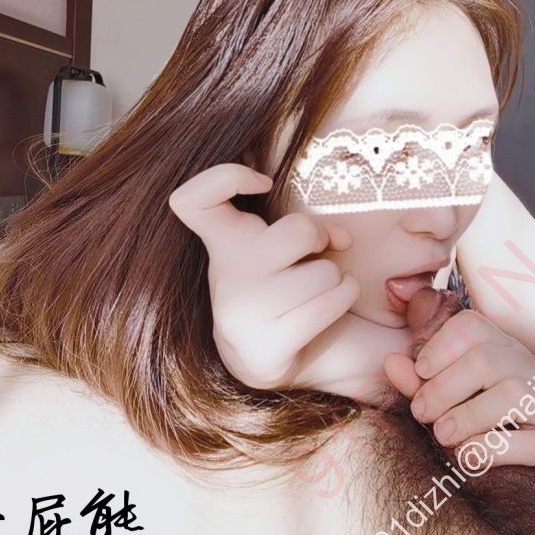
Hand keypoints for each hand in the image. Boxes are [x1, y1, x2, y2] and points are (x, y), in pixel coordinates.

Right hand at [168, 163, 361, 390]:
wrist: (267, 357)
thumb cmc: (280, 283)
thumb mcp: (282, 244)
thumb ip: (307, 228)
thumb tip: (342, 237)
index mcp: (223, 241)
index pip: (191, 200)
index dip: (226, 177)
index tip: (263, 184)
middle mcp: (225, 277)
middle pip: (298, 231)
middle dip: (320, 237)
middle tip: (315, 251)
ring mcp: (243, 316)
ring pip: (325, 273)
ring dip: (338, 278)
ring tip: (319, 289)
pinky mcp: (266, 351)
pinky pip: (329, 305)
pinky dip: (343, 298)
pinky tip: (330, 306)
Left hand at [384, 310, 534, 480]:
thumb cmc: (491, 420)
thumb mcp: (454, 397)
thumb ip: (422, 382)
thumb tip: (390, 362)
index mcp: (502, 348)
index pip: (472, 326)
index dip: (440, 345)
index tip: (420, 372)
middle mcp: (529, 369)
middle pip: (486, 360)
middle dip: (444, 388)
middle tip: (422, 413)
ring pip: (511, 395)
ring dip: (467, 417)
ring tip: (443, 435)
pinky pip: (532, 442)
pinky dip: (493, 449)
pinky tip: (470, 456)